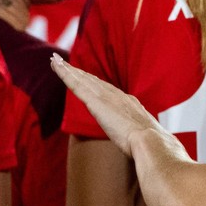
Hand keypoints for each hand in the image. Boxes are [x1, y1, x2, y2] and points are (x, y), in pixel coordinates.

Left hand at [52, 55, 166, 157]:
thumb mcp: (143, 137)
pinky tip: (56, 67)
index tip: (83, 76)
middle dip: (77, 71)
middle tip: (62, 62)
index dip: (92, 81)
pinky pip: (75, 85)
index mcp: (128, 103)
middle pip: (91, 80)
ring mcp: (106, 97)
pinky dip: (65, 74)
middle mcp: (116, 95)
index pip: (105, 89)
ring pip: (81, 79)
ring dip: (67, 69)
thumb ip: (138, 134)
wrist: (151, 141)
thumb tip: (139, 143)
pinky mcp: (96, 102)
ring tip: (54, 60)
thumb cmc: (150, 145)